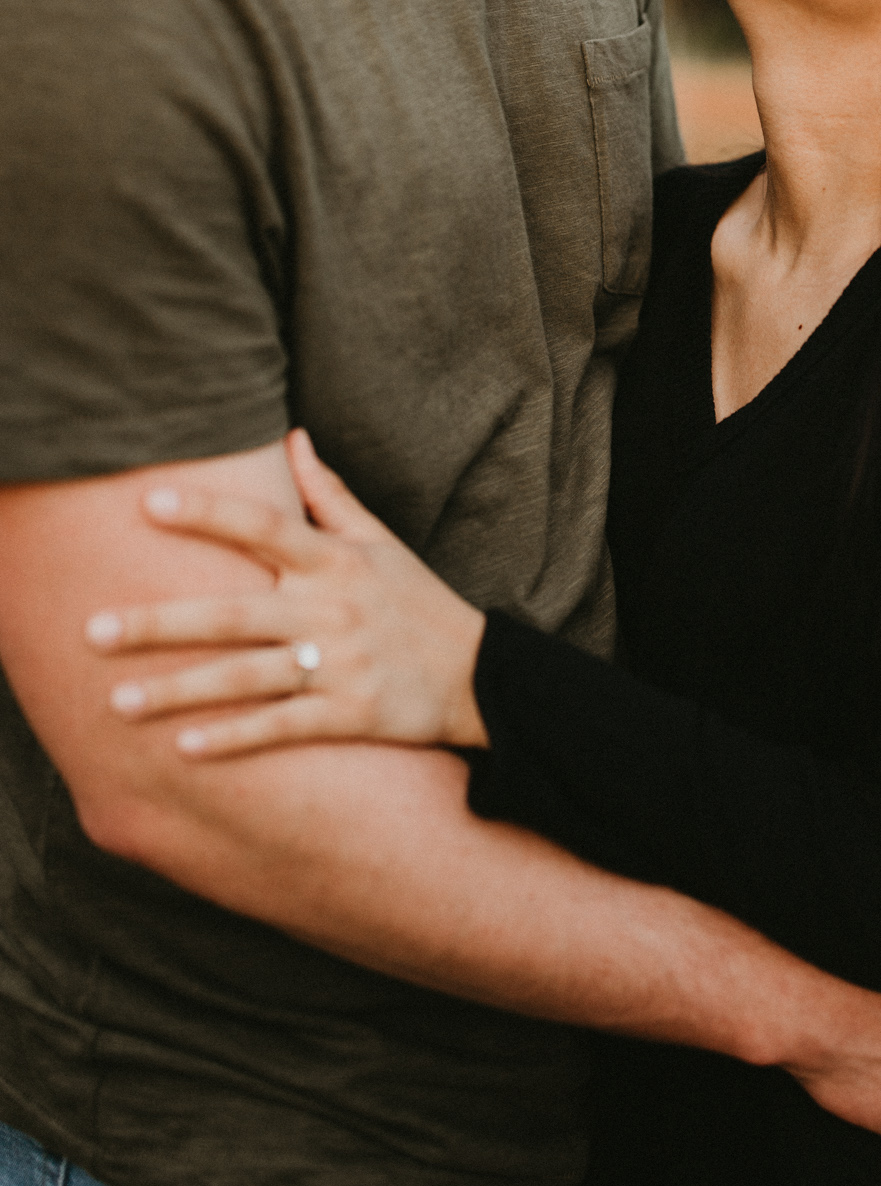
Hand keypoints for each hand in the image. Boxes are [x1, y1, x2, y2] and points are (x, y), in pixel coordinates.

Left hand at [85, 429, 489, 756]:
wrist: (482, 675)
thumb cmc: (418, 602)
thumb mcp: (381, 541)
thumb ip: (330, 494)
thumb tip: (292, 438)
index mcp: (335, 560)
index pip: (263, 526)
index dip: (207, 513)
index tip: (149, 501)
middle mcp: (333, 609)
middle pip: (235, 613)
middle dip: (161, 623)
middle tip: (92, 630)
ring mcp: (341, 664)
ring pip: (247, 677)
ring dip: (180, 690)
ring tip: (117, 701)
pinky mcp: (351, 715)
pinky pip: (281, 726)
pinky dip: (234, 739)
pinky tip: (184, 747)